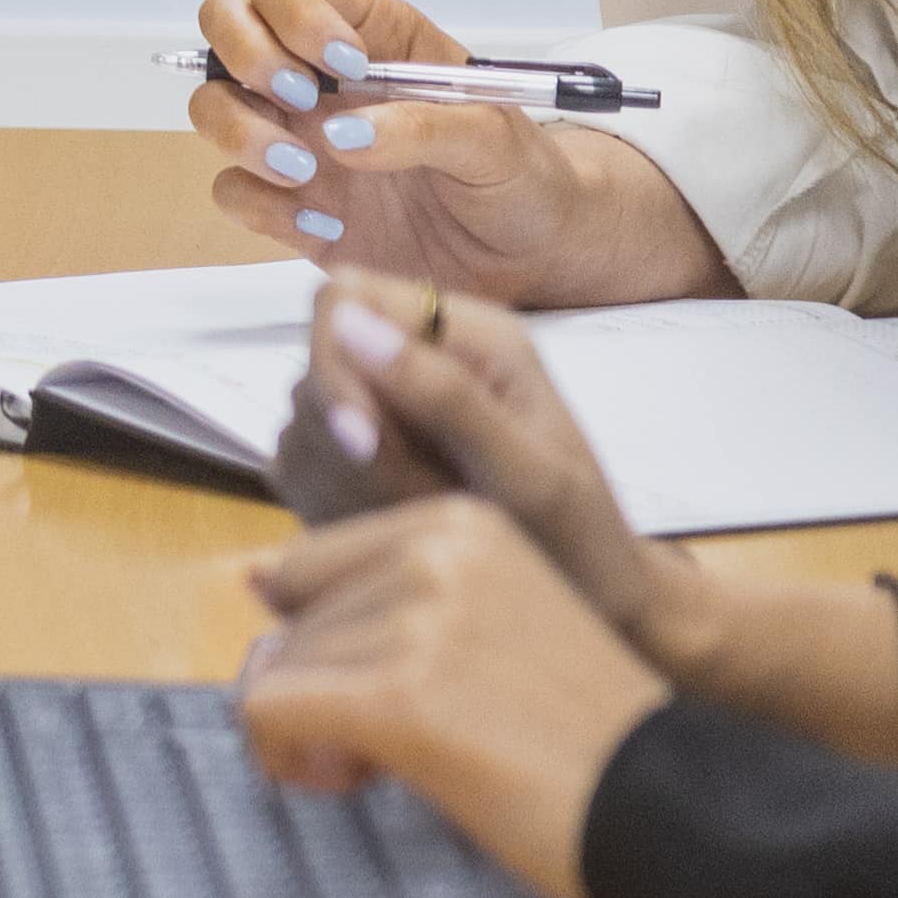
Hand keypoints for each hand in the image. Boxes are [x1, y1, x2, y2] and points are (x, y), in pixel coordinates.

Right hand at [179, 0, 732, 314]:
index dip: (295, 14)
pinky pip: (233, 191)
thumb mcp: (495, 139)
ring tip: (305, 172)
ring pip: (212, 105)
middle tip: (300, 102)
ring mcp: (297, 138)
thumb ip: (423, 125)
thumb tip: (342, 133)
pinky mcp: (289, 204)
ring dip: (241, 133)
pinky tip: (324, 225)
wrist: (532, 259)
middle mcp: (320, 79)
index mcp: (371, 36)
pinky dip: (263, 207)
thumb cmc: (523, 179)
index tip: (341, 66)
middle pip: (226, 24)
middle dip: (246, 58)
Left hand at [229, 496, 661, 897]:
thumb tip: (259, 579)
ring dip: (308, 731)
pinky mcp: (397, 695)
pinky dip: (286, 757)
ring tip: (387, 765)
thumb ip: (395, 594)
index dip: (325, 640)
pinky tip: (350, 778)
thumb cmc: (588, 734)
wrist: (670, 806)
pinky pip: (267, 711)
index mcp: (462, 524)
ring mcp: (416, 618)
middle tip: (388, 745)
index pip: (312, 564)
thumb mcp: (497, 619)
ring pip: (273, 667)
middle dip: (316, 688)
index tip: (384, 690)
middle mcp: (436, 551)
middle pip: (289, 619)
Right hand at [270, 273, 694, 663]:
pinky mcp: (362, 455)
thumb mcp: (526, 471)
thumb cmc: (579, 536)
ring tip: (417, 518)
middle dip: (345, 438)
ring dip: (342, 477)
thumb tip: (348, 322)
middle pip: (313, 359)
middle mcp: (419, 356)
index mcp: (469, 333)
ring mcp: (387, 404)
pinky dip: (330, 501)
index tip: (364, 441)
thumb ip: (443, 396)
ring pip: (303, 416)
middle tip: (413, 499)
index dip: (334, 361)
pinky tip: (391, 527)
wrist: (596, 601)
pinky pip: (301, 462)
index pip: (344, 296)